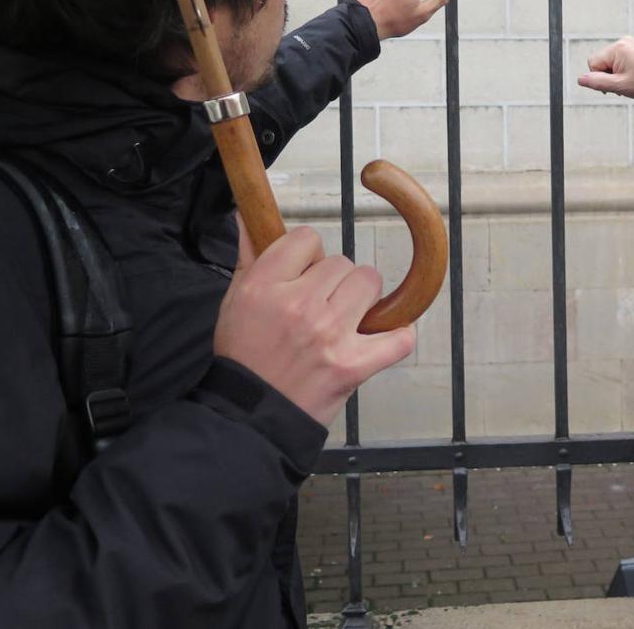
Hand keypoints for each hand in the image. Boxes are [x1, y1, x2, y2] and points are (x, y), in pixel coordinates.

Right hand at [214, 222, 414, 426]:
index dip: (307, 254)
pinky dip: (397, 337)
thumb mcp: (234, 301)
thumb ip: (248, 255)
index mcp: (265, 286)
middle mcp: (299, 305)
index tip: (304, 273)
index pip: (306, 238)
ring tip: (344, 320)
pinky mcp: (353, 365)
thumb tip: (247, 217)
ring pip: (370, 283)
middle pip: (341, 262)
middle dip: (333, 281)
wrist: (251, 417)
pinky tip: (380, 339)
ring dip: (362, 300)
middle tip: (320, 306)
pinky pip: (399, 337)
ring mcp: (329, 335)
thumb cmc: (244, 359)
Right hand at [577, 36, 633, 99]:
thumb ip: (597, 82)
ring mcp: (629, 43)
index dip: (599, 76)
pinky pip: (619, 58)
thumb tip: (580, 79)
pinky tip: (631, 74)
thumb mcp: (619, 85)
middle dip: (608, 74)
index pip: (593, 62)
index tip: (614, 83)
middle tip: (622, 83)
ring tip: (628, 80)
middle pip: (601, 60)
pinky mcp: (633, 47)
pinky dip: (622, 68)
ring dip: (615, 72)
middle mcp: (622, 42)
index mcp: (617, 48)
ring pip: (609, 60)